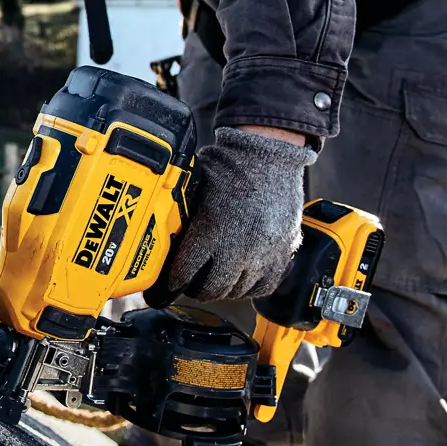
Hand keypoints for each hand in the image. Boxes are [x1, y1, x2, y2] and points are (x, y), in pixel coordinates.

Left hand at [161, 126, 315, 301]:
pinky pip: (265, 286)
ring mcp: (264, 252)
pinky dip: (250, 288)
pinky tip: (240, 280)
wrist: (271, 154)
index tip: (164, 286)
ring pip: (237, 291)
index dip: (171, 283)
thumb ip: (183, 213)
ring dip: (222, 289)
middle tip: (189, 284)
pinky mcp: (283, 251)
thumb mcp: (196, 186)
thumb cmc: (232, 164)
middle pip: (212, 289)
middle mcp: (239, 246)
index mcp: (212, 229)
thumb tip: (162, 230)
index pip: (185, 272)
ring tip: (213, 281)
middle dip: (196, 289)